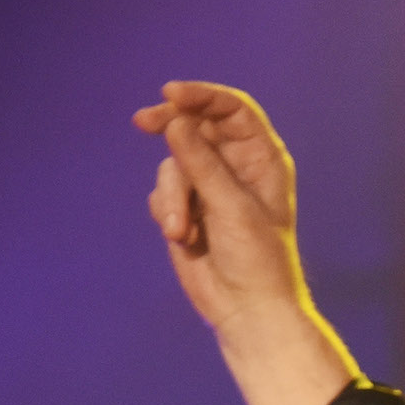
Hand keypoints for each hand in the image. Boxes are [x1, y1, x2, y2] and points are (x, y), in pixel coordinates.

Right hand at [134, 81, 359, 404]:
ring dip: (172, 196)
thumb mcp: (231, 206)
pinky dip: (167, 212)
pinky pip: (163, 192)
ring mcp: (209, 187)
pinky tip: (183, 239)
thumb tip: (176, 123)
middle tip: (143, 122)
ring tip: (183, 231)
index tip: (171, 95)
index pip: (232, 110)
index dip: (202, 97)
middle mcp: (236, 167)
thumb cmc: (255, 259)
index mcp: (261, 159)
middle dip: (170, 127)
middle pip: (195, 125)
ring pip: (173, 164)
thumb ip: (202, 163)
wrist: (245, 309)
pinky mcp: (187, 209)